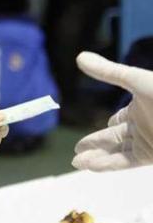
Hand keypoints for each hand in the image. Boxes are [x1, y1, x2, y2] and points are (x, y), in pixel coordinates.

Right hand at [72, 52, 152, 170]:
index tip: (92, 134)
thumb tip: (79, 57)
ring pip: (116, 152)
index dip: (105, 126)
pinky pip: (124, 161)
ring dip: (95, 157)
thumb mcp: (137, 80)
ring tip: (75, 162)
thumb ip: (109, 72)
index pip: (118, 120)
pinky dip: (106, 163)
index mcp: (141, 106)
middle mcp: (143, 126)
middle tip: (76, 151)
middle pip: (113, 138)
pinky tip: (90, 165)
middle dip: (94, 145)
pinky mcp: (150, 155)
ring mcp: (147, 142)